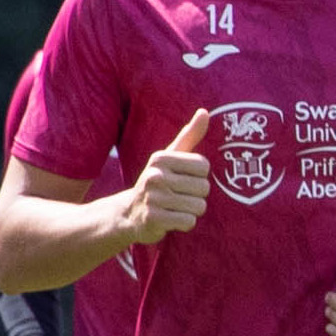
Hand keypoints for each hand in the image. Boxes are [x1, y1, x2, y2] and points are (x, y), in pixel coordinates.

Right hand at [121, 110, 211, 245]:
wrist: (130, 212)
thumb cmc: (158, 181)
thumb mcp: (171, 156)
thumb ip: (189, 135)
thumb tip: (205, 111)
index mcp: (161, 158)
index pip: (204, 166)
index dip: (199, 176)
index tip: (183, 179)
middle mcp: (155, 175)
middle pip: (204, 187)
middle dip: (196, 196)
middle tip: (178, 196)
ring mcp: (153, 197)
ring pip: (199, 206)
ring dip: (191, 211)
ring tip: (174, 208)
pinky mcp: (153, 218)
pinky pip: (189, 222)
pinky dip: (184, 224)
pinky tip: (170, 219)